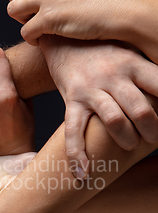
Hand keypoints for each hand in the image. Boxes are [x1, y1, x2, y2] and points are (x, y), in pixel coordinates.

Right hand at [40, 37, 157, 177]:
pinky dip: (77, 154)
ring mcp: (91, 88)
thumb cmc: (102, 48)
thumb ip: (147, 69)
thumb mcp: (129, 49)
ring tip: (130, 146)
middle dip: (152, 131)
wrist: (63, 38)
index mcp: (133, 62)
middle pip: (142, 110)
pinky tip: (82, 173)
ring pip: (114, 121)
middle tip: (154, 139)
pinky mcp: (72, 98)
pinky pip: (74, 130)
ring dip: (126, 140)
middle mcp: (113, 75)